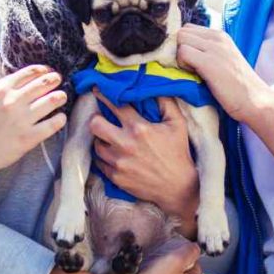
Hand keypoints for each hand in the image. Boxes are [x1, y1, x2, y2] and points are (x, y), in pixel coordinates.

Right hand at [0, 65, 66, 175]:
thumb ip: (3, 86)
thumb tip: (26, 76)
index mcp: (1, 90)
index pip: (30, 72)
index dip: (43, 70)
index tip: (48, 72)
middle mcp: (13, 102)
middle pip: (44, 83)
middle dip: (54, 79)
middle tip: (58, 80)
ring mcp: (22, 120)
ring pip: (52, 100)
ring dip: (60, 96)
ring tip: (61, 97)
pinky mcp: (29, 138)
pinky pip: (53, 124)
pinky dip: (60, 119)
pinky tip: (60, 118)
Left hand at [90, 91, 199, 235]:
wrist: (178, 187)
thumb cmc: (178, 153)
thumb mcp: (177, 124)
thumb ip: (166, 103)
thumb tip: (155, 86)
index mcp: (139, 128)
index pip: (114, 105)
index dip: (103, 95)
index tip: (97, 90)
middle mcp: (125, 144)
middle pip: (95, 124)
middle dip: (96, 118)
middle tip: (100, 118)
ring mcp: (119, 162)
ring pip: (95, 144)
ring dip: (100, 139)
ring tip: (107, 137)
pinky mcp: (115, 177)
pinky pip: (99, 162)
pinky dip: (103, 156)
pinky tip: (111, 153)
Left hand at [177, 24, 266, 121]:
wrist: (256, 101)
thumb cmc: (237, 87)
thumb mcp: (223, 60)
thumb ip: (207, 51)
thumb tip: (183, 50)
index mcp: (220, 36)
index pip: (189, 29)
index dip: (184, 44)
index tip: (189, 61)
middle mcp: (217, 38)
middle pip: (182, 32)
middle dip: (179, 48)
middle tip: (188, 67)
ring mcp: (214, 48)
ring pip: (181, 39)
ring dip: (180, 56)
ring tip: (192, 72)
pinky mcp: (209, 62)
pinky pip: (182, 52)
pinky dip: (182, 64)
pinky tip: (194, 76)